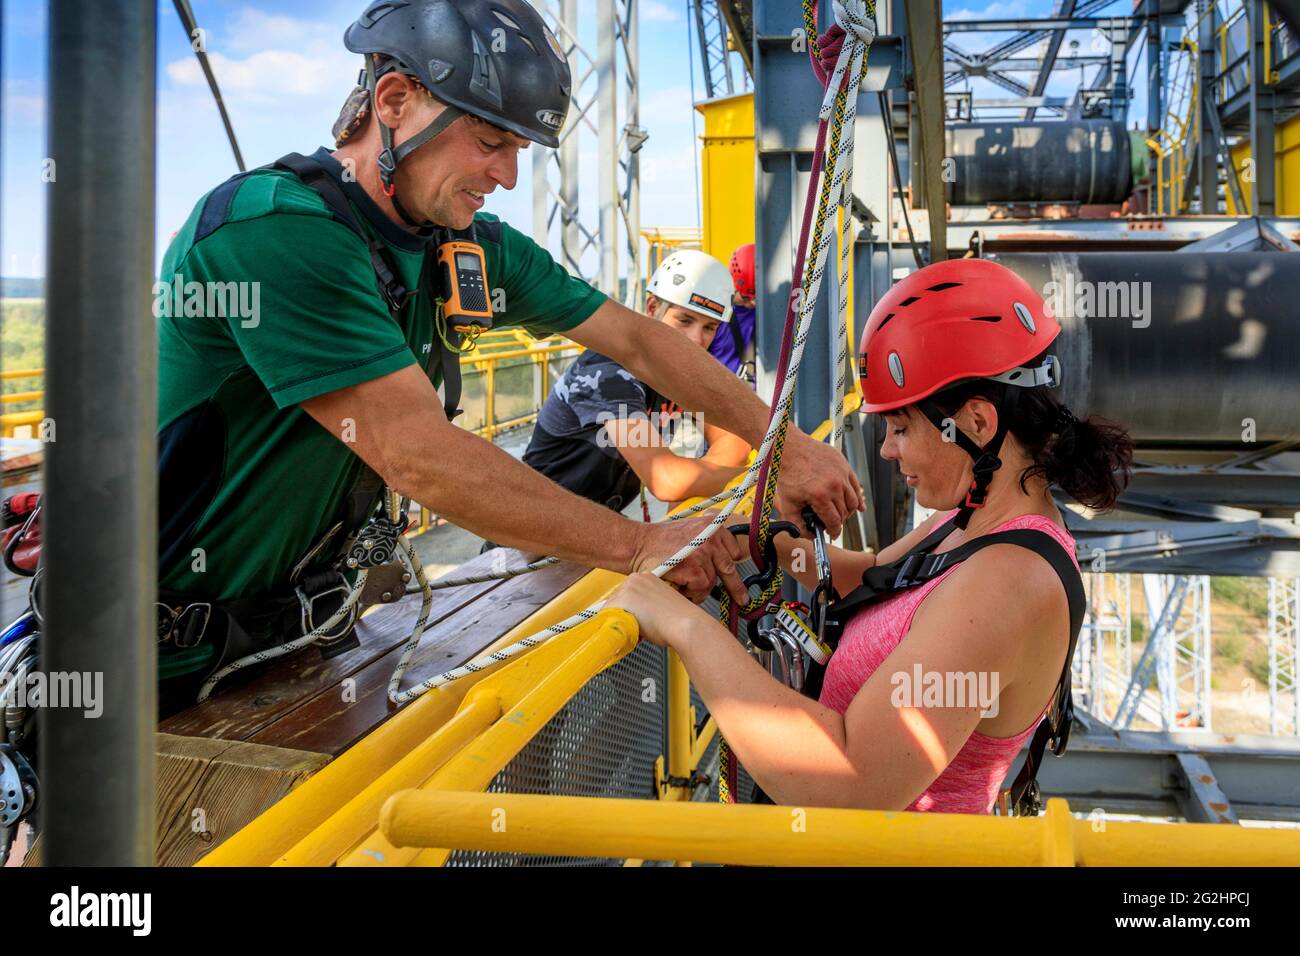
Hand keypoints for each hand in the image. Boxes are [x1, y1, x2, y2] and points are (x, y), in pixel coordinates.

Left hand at [606, 572, 712, 648]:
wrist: (685, 625)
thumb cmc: (680, 620)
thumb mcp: (662, 606)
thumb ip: (647, 607)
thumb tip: (638, 616)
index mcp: (648, 577)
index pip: (628, 594)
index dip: (631, 610)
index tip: (639, 619)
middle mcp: (636, 579)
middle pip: (618, 600)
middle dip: (624, 616)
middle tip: (640, 628)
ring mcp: (628, 589)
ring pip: (612, 609)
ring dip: (621, 622)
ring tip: (641, 631)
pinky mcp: (622, 601)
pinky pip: (608, 617)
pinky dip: (616, 627)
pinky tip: (633, 632)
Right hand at [630, 515, 746, 604]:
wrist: (637, 545)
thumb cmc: (658, 541)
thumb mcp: (688, 530)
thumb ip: (705, 539)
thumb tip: (722, 557)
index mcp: (712, 526)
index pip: (732, 549)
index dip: (730, 563)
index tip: (732, 574)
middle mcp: (711, 537)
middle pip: (729, 568)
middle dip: (736, 587)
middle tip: (742, 599)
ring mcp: (704, 553)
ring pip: (711, 582)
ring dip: (698, 589)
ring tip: (682, 584)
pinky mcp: (695, 569)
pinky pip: (700, 589)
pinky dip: (690, 593)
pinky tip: (678, 587)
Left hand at [773, 430, 864, 537]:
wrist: (790, 448)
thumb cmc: (787, 474)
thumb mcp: (787, 502)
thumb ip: (796, 524)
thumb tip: (809, 536)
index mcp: (820, 495)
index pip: (835, 521)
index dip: (834, 532)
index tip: (832, 534)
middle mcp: (834, 485)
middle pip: (845, 513)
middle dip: (838, 521)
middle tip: (830, 523)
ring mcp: (842, 474)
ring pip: (853, 501)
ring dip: (848, 511)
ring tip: (840, 514)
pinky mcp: (845, 465)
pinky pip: (856, 486)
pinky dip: (857, 498)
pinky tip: (858, 505)